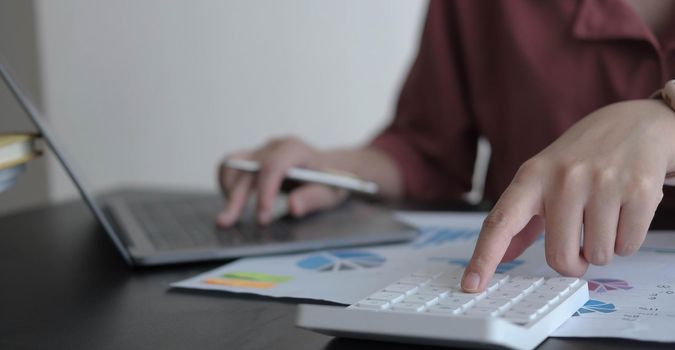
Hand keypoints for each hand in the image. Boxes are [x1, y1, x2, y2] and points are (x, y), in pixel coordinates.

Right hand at [217, 136, 347, 226]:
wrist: (329, 167)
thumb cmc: (331, 180)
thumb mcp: (330, 192)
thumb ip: (313, 199)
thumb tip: (292, 207)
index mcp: (295, 149)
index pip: (273, 167)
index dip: (264, 192)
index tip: (262, 218)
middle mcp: (274, 146)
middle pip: (247, 169)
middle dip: (236, 198)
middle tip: (227, 223)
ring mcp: (261, 150)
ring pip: (232, 163)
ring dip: (227, 188)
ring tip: (229, 214)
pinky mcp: (252, 158)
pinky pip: (229, 165)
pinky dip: (227, 183)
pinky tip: (234, 202)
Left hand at [461, 100, 674, 291]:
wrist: (634, 123)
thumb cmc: (582, 157)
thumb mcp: (543, 178)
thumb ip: (521, 220)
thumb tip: (501, 254)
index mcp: (532, 177)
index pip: (500, 222)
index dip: (484, 257)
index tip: (471, 284)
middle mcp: (563, 178)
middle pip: (559, 257)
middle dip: (573, 263)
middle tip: (579, 247)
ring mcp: (602, 182)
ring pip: (599, 255)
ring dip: (603, 248)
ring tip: (605, 216)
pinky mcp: (638, 189)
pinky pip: (628, 245)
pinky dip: (627, 240)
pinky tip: (624, 211)